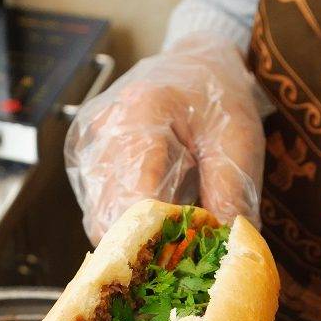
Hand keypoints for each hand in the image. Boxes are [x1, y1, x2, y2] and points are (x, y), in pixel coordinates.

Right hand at [64, 32, 265, 243]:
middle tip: (180, 257)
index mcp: (142, 114)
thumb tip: (223, 250)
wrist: (195, 62)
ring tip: (169, 233)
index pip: (133, 198)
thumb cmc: (219, 99)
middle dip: (145, 245)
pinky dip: (124, 222)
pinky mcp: (82, 156)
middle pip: (108, 217)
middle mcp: (102, 129)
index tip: (185, 258)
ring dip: (133, 236)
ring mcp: (86, 144)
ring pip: (98, 219)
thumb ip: (230, 194)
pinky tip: (152, 213)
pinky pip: (96, 208)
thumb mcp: (239, 141)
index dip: (158, 238)